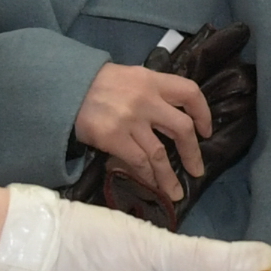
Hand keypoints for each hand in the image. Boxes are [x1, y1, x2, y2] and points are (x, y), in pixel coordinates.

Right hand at [75, 62, 212, 205]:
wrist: (64, 88)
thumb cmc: (99, 83)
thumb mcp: (131, 77)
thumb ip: (153, 92)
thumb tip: (173, 116)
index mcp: (152, 80)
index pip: (190, 92)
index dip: (203, 113)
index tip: (206, 131)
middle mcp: (146, 99)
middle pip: (182, 128)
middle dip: (193, 153)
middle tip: (197, 170)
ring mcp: (130, 120)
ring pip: (160, 154)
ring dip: (169, 177)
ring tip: (175, 193)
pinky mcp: (113, 137)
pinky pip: (138, 162)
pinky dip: (147, 176)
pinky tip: (151, 184)